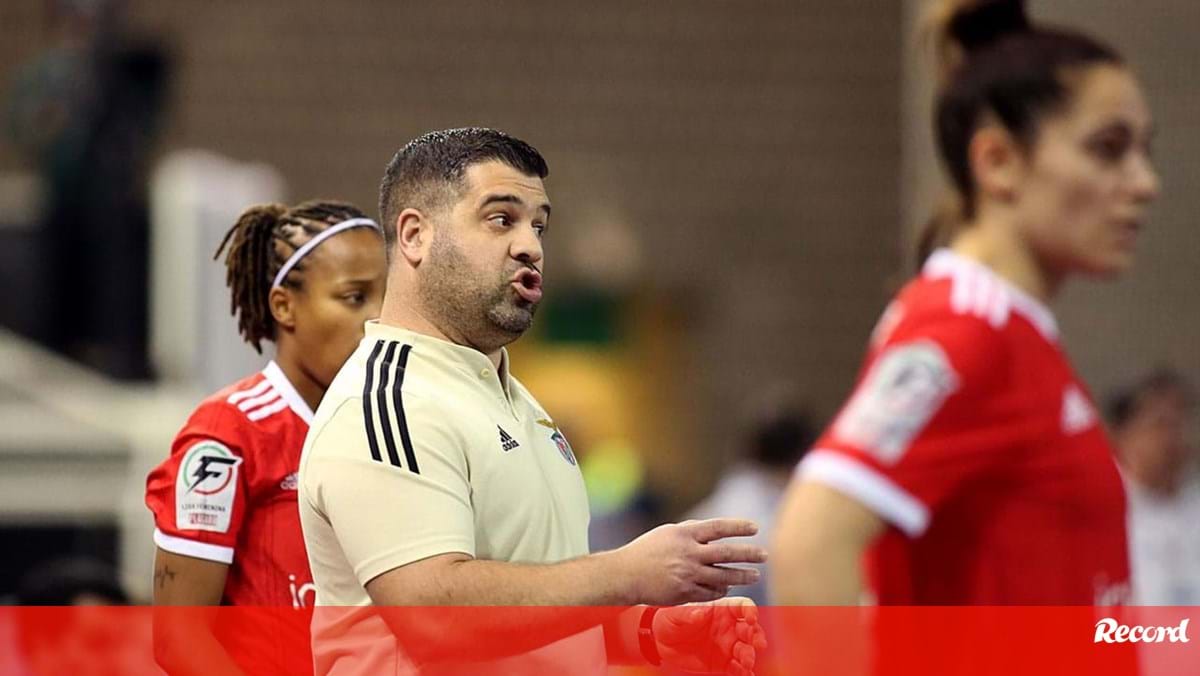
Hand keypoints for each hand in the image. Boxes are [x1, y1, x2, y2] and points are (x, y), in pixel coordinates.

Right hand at [614, 519, 766, 604]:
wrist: (626, 575)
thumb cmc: (647, 550)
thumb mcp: (668, 533)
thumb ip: (692, 531)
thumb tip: (716, 530)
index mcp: (684, 534)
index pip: (718, 528)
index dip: (738, 527)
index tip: (755, 528)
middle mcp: (688, 553)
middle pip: (727, 553)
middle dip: (749, 554)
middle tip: (764, 555)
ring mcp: (687, 574)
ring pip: (723, 576)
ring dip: (742, 576)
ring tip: (755, 575)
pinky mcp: (684, 592)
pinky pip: (711, 593)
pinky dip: (722, 590)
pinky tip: (729, 588)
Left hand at [655, 597, 766, 674]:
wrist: (661, 640)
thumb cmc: (670, 618)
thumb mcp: (675, 613)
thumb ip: (689, 613)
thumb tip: (703, 612)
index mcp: (721, 609)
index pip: (741, 606)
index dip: (749, 610)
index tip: (751, 617)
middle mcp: (729, 627)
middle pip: (750, 629)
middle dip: (757, 636)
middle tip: (759, 644)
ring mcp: (727, 646)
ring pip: (745, 650)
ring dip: (749, 656)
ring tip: (747, 663)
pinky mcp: (722, 663)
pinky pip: (736, 668)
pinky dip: (743, 672)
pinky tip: (746, 675)